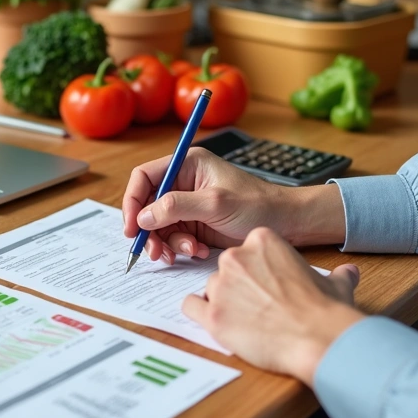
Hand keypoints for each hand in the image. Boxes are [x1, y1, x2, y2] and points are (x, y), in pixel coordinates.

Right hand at [122, 148, 345, 263]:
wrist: (285, 224)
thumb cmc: (257, 205)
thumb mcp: (215, 203)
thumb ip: (176, 207)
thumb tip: (143, 216)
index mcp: (187, 165)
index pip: (145, 177)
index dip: (133, 201)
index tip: (132, 226)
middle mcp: (184, 183)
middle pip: (147, 205)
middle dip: (149, 230)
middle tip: (155, 251)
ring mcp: (189, 205)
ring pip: (159, 226)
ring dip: (168, 243)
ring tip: (187, 251)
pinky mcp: (195, 225)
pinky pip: (175, 238)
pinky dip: (182, 248)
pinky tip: (200, 251)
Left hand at [183, 228, 364, 383]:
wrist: (318, 339)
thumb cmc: (326, 311)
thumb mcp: (336, 283)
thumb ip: (338, 275)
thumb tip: (349, 273)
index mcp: (262, 241)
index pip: (247, 249)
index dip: (258, 269)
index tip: (267, 283)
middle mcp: (236, 258)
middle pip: (227, 268)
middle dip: (240, 285)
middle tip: (258, 304)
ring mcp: (221, 286)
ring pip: (210, 288)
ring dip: (223, 300)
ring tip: (246, 319)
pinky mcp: (212, 315)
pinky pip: (191, 307)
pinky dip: (201, 313)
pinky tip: (218, 322)